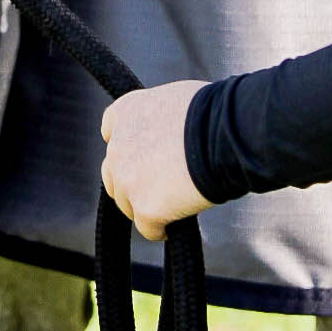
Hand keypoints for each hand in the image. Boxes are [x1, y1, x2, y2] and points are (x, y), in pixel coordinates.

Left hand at [100, 81, 213, 240]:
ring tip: (170, 206)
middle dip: (132, 182)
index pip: (110, 131)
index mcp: (126, 112)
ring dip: (145, 206)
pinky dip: (160, 229)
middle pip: (114, 174)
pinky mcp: (144, 208)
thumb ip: (159, 119)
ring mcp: (128, 179)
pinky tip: (174, 225)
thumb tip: (169, 134)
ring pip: (127, 204)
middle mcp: (118, 145)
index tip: (140, 155)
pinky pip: (147, 228)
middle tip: (158, 187)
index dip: (127, 147)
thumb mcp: (175, 101)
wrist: (221, 136)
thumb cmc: (212, 113)